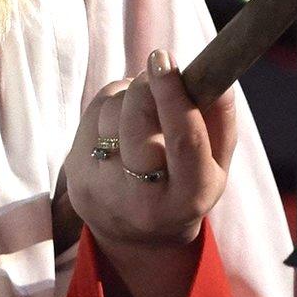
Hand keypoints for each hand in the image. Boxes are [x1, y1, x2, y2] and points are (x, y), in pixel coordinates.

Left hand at [63, 49, 236, 253]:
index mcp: (188, 197)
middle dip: (147, 85)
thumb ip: (220, 123)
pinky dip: (111, 103)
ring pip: (112, 110)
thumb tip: (217, 79)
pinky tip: (123, 121)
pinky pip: (92, 113)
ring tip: (146, 110)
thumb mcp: (214, 167)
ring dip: (131, 95)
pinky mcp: (76, 173)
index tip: (165, 59)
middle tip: (159, 70)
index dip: (173, 95)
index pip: (182, 139)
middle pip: (137, 120)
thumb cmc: (184, 189)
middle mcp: (141, 197)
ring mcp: (101, 186)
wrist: (135, 237)